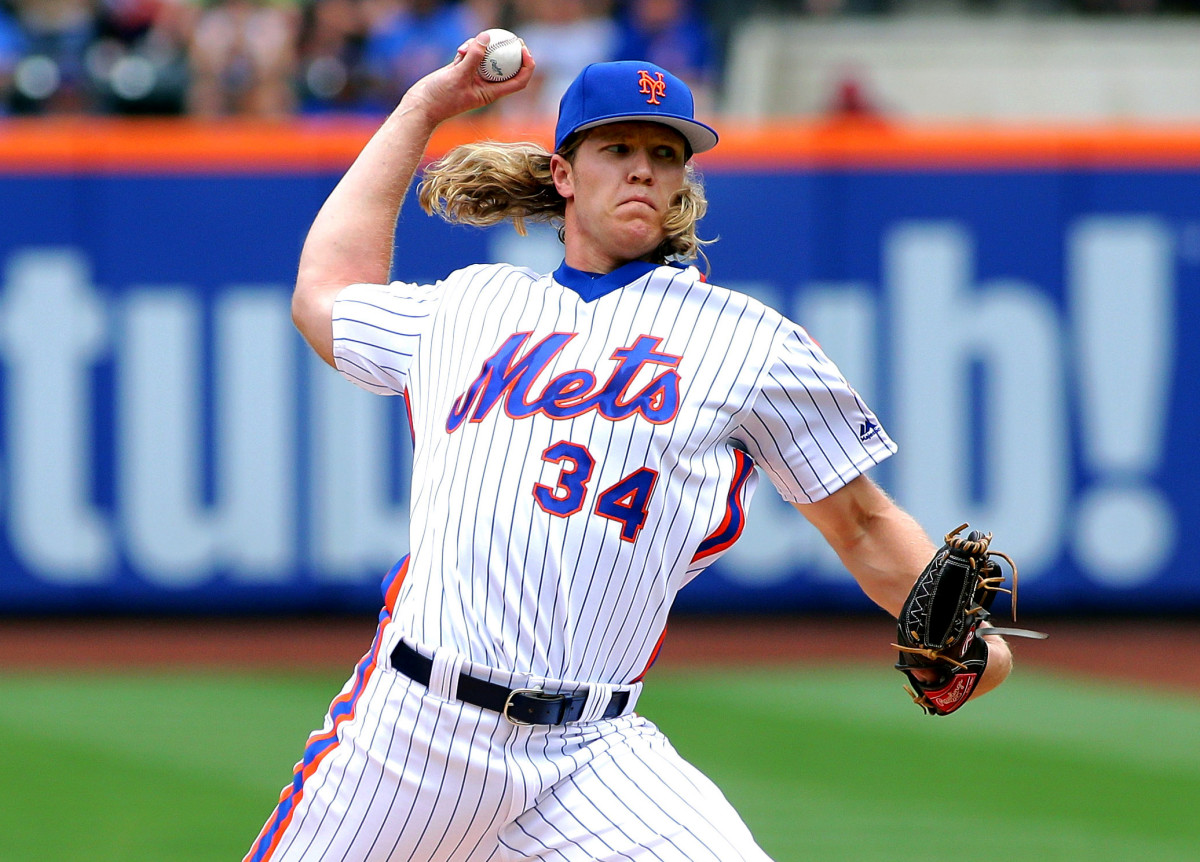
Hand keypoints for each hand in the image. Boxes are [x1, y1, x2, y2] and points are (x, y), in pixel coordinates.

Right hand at [400, 32, 534, 126]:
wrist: (421, 105)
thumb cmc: (440, 98)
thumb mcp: (458, 76)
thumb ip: (473, 56)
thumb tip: (487, 37)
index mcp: (491, 92)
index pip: (518, 81)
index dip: (526, 66)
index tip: (524, 50)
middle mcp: (485, 85)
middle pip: (506, 66)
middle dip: (510, 51)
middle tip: (511, 37)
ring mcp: (474, 77)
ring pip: (487, 57)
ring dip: (481, 47)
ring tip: (467, 46)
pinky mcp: (462, 70)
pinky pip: (472, 54)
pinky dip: (468, 48)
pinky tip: (459, 49)